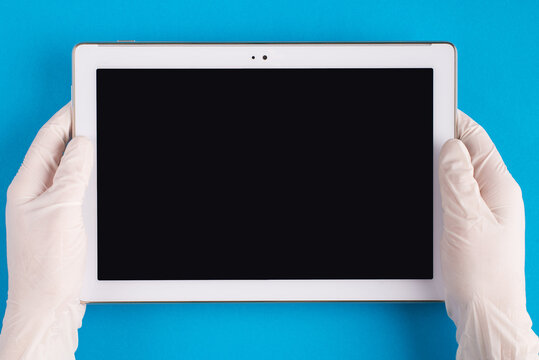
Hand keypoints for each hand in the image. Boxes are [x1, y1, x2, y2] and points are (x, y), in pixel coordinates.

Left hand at [0, 103, 92, 359]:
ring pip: (68, 172)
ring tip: (101, 143)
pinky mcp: (60, 224)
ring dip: (84, 157)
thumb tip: (83, 143)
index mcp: (27, 187)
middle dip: (76, 132)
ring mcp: (46, 210)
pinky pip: (75, 192)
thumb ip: (72, 174)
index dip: (66, 118)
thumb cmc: (47, 267)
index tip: (83, 102)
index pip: (47, 140)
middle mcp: (34, 195)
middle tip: (96, 117)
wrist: (46, 307)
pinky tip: (100, 181)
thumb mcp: (62, 212)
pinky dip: (88, 180)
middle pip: (57, 152)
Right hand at [439, 110, 538, 358]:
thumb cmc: (482, 273)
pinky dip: (439, 192)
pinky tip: (427, 198)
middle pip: (466, 156)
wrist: (488, 312)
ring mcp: (485, 211)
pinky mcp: (473, 226)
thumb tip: (450, 146)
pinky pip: (455, 198)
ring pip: (458, 177)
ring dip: (439, 170)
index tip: (432, 111)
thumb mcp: (466, 220)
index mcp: (499, 187)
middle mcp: (495, 195)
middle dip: (442, 145)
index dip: (454, 123)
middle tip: (418, 139)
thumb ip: (457, 180)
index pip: (476, 140)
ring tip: (420, 167)